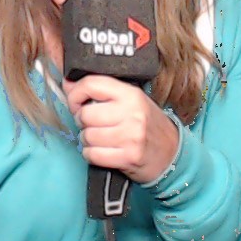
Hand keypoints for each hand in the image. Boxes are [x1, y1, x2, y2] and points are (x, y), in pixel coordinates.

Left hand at [62, 75, 180, 185]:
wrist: (173, 153)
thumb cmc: (148, 125)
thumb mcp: (131, 101)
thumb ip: (102, 92)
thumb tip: (67, 83)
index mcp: (131, 94)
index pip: (91, 84)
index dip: (75, 94)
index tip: (76, 102)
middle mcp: (132, 113)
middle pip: (85, 114)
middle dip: (82, 121)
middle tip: (91, 124)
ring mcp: (131, 136)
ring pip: (87, 136)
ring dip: (87, 140)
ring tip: (100, 139)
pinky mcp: (128, 157)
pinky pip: (92, 154)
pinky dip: (92, 154)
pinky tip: (102, 151)